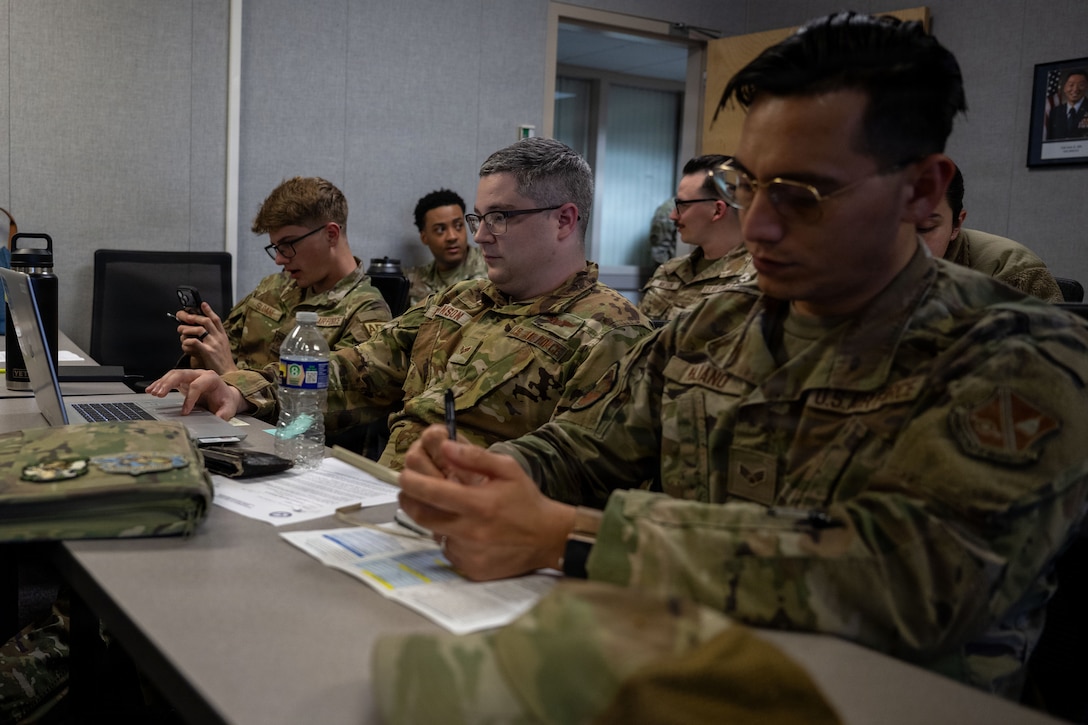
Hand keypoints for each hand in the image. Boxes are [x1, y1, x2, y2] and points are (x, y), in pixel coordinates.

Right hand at [144, 368, 245, 419]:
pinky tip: (150, 390)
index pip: (197, 385)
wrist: (225, 396)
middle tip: (159, 394)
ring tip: (152, 392)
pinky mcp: (184, 381)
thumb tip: (217, 418)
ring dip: (161, 383)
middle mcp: (199, 374)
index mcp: (211, 378)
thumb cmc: (225, 400)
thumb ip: (224, 413)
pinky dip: (159, 384)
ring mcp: (190, 376)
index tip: (185, 412)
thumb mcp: (229, 408)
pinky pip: (170, 379)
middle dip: (169, 383)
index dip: (190, 398)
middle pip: (181, 374)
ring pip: (173, 374)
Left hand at [176, 303, 236, 373]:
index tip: (202, 304)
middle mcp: (219, 338)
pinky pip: (195, 342)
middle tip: (183, 317)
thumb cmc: (222, 362)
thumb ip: (213, 338)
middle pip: (206, 321)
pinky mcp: (208, 352)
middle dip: (192, 317)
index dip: (209, 310)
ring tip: (181, 331)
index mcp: (222, 336)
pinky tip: (184, 343)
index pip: (216, 319)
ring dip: (187, 329)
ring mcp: (214, 344)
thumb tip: (200, 331)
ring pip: (199, 329)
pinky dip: (187, 341)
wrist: (228, 374)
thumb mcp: (221, 347)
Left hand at [399, 425, 575, 580]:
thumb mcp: (508, 469)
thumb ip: (475, 457)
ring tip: (438, 506)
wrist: (548, 538)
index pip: (432, 492)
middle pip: (423, 516)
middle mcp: (470, 531)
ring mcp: (469, 553)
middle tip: (409, 490)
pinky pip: (449, 551)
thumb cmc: (526, 500)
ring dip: (430, 519)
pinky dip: (449, 538)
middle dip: (409, 500)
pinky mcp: (471, 568)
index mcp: (479, 504)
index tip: (404, 474)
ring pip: (434, 534)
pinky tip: (463, 530)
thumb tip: (445, 446)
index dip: (412, 482)